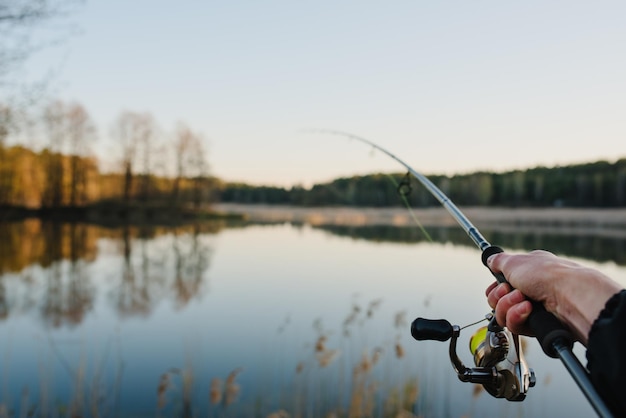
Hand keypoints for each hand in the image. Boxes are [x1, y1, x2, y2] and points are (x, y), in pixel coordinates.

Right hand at [485, 250, 621, 344]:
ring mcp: (533, 310)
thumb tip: (491, 259)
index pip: (500, 285)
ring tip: (524, 301)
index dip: (495, 287)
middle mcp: (529, 291)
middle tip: (512, 290)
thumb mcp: (515, 261)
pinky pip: (514, 326)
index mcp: (526, 273)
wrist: (570, 297)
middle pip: (498, 301)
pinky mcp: (536, 326)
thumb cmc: (547, 275)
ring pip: (503, 314)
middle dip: (500, 296)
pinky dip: (517, 316)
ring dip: (508, 306)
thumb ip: (498, 261)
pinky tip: (528, 310)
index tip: (498, 284)